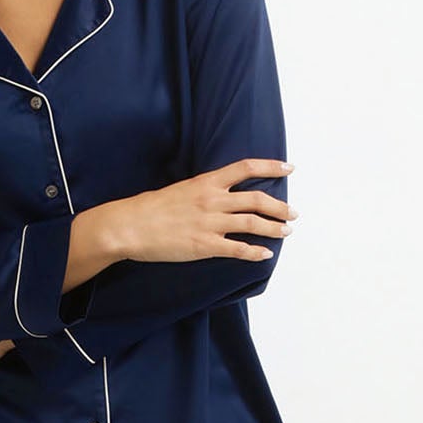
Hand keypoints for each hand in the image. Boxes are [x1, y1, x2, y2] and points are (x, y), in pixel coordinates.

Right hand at [105, 159, 296, 263]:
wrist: (130, 226)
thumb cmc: (150, 209)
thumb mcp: (181, 190)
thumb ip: (204, 191)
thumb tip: (221, 196)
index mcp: (206, 182)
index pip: (246, 168)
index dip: (271, 167)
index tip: (289, 168)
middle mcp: (212, 200)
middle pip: (257, 199)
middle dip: (280, 207)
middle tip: (293, 213)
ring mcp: (209, 223)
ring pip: (252, 223)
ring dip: (274, 228)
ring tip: (286, 231)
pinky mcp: (204, 245)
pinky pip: (238, 249)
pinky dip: (255, 252)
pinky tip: (265, 254)